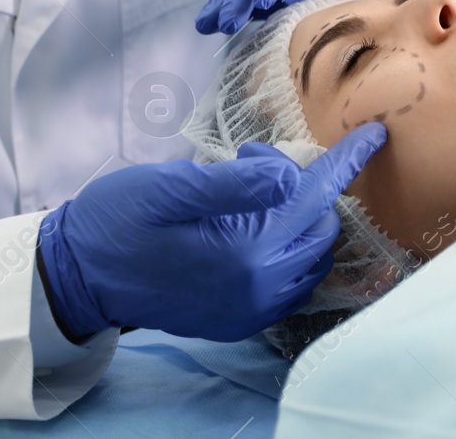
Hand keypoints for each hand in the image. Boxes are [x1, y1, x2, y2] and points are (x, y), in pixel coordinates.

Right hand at [37, 124, 386, 341]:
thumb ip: (234, 183)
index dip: (347, 162)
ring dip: (299, 217)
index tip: (376, 135)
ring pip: (309, 256)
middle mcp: (258, 288)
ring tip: (249, 190)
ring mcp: (250, 309)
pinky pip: (289, 282)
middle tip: (252, 160)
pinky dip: (288, 248)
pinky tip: (253, 225)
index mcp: (246, 251)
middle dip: (307, 187)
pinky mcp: (237, 319)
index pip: (316, 198)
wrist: (79, 275)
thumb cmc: (118, 220)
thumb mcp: (170, 186)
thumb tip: (288, 175)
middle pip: (320, 228)